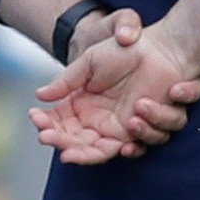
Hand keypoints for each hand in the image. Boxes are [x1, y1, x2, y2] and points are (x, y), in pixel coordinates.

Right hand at [29, 15, 199, 164]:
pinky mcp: (148, 127)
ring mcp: (122, 128)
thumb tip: (39, 96)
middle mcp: (99, 123)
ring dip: (102, 146)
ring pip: (106, 151)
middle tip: (59, 145)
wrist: (160, 47)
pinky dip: (138, 140)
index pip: (59, 126)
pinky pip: (141, 144)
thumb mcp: (90, 62)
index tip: (39, 124)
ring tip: (118, 121)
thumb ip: (66, 81)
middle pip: (79, 147)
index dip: (48, 128)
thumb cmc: (123, 51)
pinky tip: (134, 122)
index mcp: (81, 108)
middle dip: (69, 148)